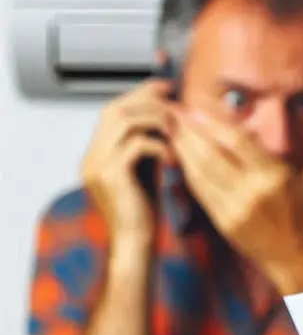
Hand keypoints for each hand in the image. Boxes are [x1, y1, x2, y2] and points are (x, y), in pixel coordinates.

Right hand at [81, 79, 175, 246]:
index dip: (139, 95)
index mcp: (98, 154)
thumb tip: (169, 121)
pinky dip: (160, 145)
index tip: (166, 89)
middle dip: (148, 102)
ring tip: (179, 133)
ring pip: (124, 121)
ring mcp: (97, 165)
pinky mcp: (110, 175)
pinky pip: (136, 145)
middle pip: (115, 109)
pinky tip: (175, 159)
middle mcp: (92, 156)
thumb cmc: (144, 214)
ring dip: (157, 121)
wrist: (135, 245)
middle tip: (176, 105)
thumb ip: (148, 147)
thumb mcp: (146, 173)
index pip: (114, 110)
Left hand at [168, 107, 302, 292]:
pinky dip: (187, 172)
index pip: (237, 141)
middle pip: (211, 154)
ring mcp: (235, 209)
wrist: (301, 262)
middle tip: (173, 111)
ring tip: (171, 129)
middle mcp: (252, 193)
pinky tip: (180, 158)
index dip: (213, 122)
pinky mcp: (224, 223)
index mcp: (275, 178)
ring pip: (201, 172)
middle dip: (189, 131)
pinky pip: (200, 192)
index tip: (197, 107)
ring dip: (183, 149)